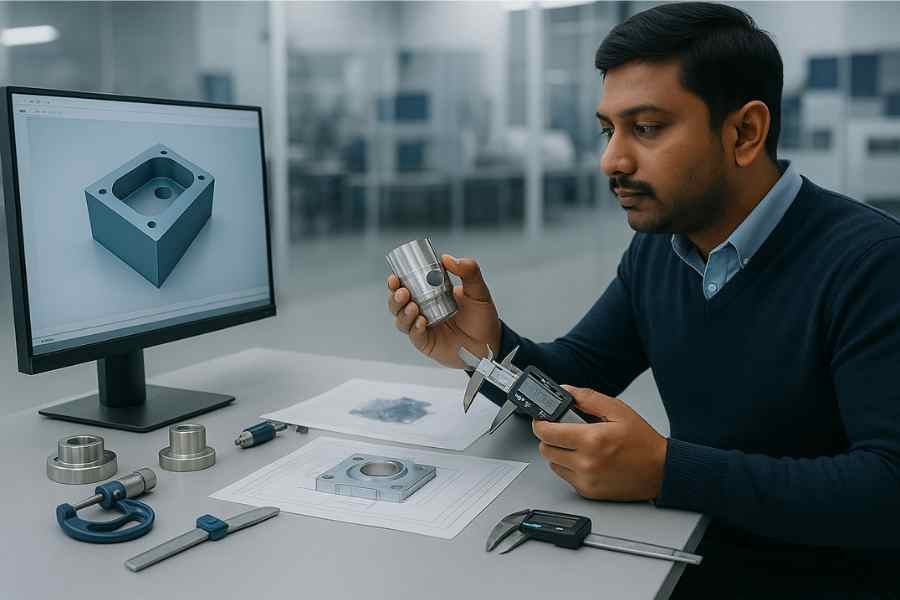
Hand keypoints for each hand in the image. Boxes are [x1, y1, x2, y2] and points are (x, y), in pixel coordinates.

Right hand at [387, 255, 501, 368]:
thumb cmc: (481, 316)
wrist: (490, 341)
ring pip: (401, 320)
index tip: (395, 276)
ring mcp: (422, 328)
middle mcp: (422, 311)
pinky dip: (414, 329)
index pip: (406, 286)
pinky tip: (421, 322)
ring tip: (413, 307)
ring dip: (403, 313)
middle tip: (402, 292)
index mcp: (429, 295)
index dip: (397, 282)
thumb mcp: (477, 290)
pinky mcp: (426, 343)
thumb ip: (468, 271)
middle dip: (395, 297)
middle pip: (398, 304)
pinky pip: (414, 336)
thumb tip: (447, 258)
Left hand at [532, 385, 667, 501]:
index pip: (546, 432)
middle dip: (549, 437)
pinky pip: (565, 476)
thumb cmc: (643, 442)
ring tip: (577, 444)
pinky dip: (569, 466)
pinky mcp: (588, 491)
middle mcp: (586, 462)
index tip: (544, 419)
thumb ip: (588, 398)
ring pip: (553, 463)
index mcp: (592, 440)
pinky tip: (585, 458)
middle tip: (562, 430)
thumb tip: (566, 391)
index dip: (541, 423)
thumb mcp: (618, 410)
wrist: (661, 471)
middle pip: (545, 449)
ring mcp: (586, 479)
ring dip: (558, 452)